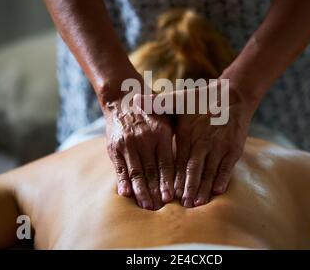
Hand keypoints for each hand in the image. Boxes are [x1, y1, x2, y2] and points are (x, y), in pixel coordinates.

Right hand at [103, 95, 173, 209]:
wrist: (122, 100)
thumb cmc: (150, 114)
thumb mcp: (167, 119)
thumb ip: (177, 136)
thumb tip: (194, 158)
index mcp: (160, 133)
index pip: (167, 162)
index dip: (169, 180)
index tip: (173, 196)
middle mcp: (144, 139)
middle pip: (152, 170)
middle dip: (156, 191)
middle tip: (161, 208)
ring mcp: (128, 143)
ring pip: (136, 171)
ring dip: (142, 191)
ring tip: (147, 206)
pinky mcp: (114, 147)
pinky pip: (120, 167)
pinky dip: (123, 181)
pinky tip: (126, 194)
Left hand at [164, 82, 256, 207]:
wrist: (232, 96)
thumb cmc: (200, 100)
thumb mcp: (178, 99)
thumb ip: (156, 103)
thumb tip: (134, 99)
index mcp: (187, 134)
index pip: (178, 161)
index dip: (173, 177)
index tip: (167, 192)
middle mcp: (203, 142)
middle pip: (193, 169)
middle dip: (187, 188)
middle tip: (181, 205)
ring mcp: (219, 146)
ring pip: (209, 171)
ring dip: (203, 188)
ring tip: (196, 203)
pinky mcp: (233, 149)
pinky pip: (227, 167)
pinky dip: (222, 179)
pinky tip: (217, 191)